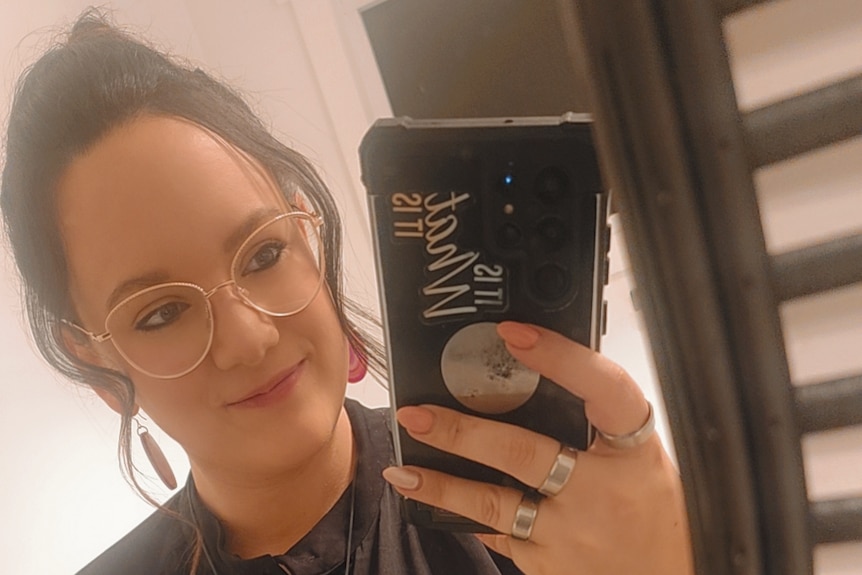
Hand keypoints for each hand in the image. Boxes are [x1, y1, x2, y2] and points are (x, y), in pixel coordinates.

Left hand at [382, 321, 693, 574]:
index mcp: (635, 454)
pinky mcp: (547, 565)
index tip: (514, 333)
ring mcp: (572, 534)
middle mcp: (602, 493)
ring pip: (496, 502)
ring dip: (443, 484)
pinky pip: (499, 533)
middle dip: (463, 431)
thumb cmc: (653, 516)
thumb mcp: (641, 463)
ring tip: (404, 469)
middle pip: (524, 451)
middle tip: (418, 413)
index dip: (560, 357)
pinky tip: (432, 500)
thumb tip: (535, 373)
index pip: (604, 390)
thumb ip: (598, 426)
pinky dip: (464, 514)